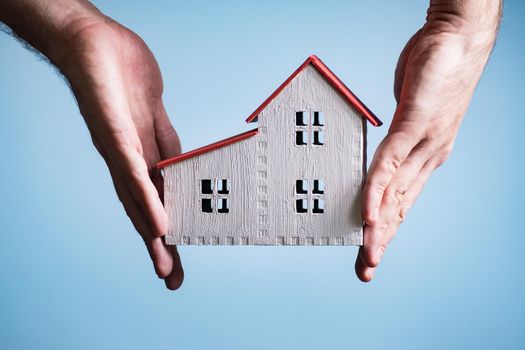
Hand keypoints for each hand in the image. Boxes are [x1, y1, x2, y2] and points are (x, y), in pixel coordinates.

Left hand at [0, 0, 183, 288]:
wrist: (93, 42)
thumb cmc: (123, 76)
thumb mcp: (155, 115)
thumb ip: (166, 142)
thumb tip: (180, 166)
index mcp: (140, 157)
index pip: (155, 199)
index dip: (165, 231)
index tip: (177, 260)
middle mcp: (126, 161)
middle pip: (144, 209)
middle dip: (158, 245)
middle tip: (171, 279)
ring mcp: (119, 149)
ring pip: (136, 199)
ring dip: (151, 234)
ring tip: (165, 261)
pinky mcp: (115, 133)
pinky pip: (132, 171)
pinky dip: (146, 200)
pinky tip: (158, 223)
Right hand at [355, 2, 500, 281]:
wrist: (458, 39)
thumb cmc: (433, 73)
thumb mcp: (412, 112)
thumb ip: (397, 135)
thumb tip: (385, 146)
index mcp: (426, 156)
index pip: (403, 201)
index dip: (388, 230)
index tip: (372, 251)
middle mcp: (426, 156)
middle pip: (400, 207)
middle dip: (382, 241)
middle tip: (367, 269)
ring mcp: (421, 142)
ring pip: (396, 193)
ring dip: (380, 226)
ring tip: (368, 253)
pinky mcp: (413, 124)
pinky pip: (390, 164)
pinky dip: (378, 191)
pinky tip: (369, 213)